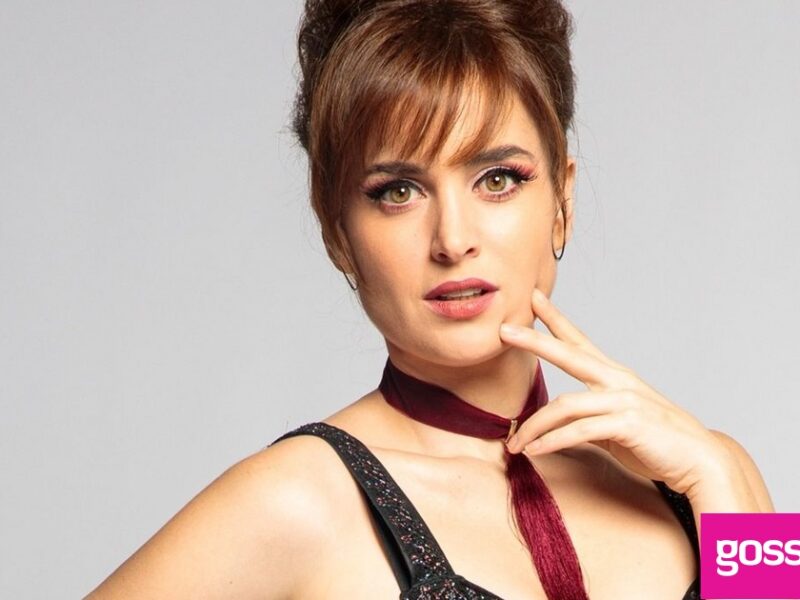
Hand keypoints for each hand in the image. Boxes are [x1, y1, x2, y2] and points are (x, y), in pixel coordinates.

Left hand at [498, 288, 730, 496]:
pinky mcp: (628, 425)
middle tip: (504, 330)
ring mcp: (624, 400)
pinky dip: (553, 441)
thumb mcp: (618, 424)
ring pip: (565, 405)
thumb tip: (563, 422)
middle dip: (534, 341)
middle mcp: (618, 381)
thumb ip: (591, 416)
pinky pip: (579, 431)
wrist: (701, 461)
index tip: (534, 298)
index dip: (555, 319)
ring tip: (514, 443)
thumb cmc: (657, 443)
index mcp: (614, 376)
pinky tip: (536, 451)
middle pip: (568, 354)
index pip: (579, 341)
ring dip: (535, 427)